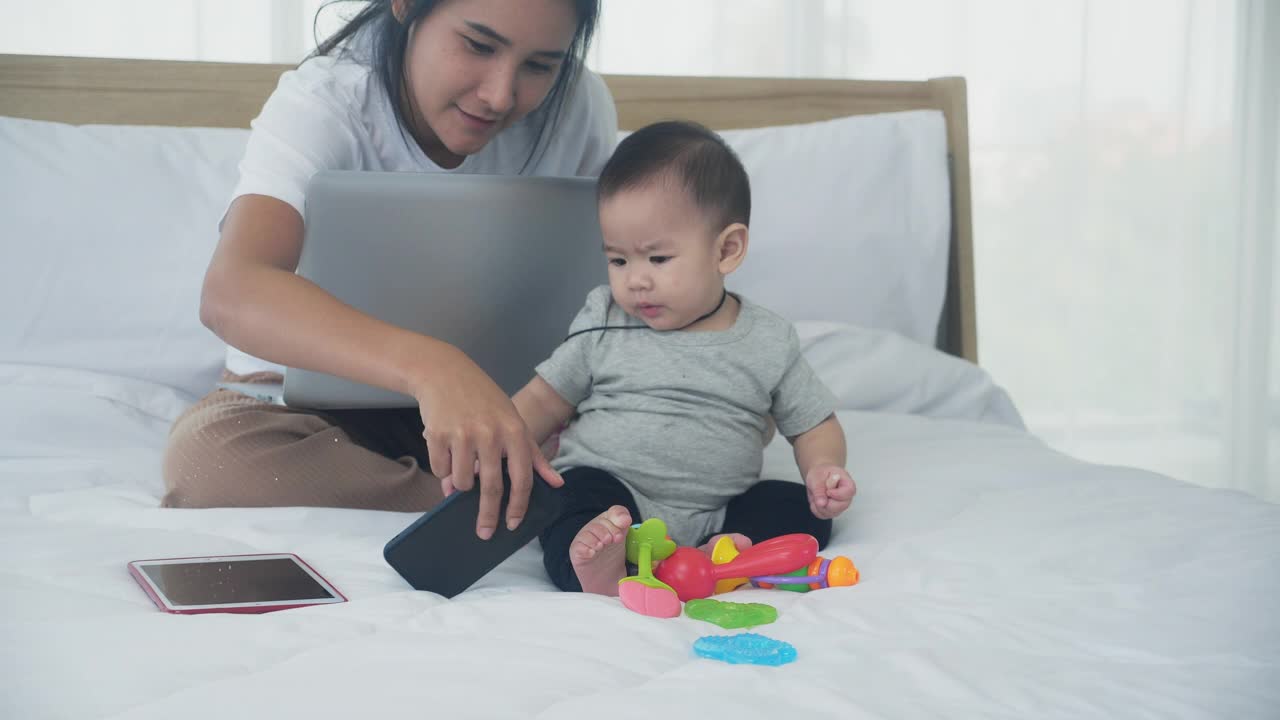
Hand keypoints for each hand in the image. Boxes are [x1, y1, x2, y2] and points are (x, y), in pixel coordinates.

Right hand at [412, 347, 563, 539]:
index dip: (519, 506)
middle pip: (491, 489)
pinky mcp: (437, 434)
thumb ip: (535, 455)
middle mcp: (491, 434)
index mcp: (515, 432)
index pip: (522, 479)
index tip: (513, 524)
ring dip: (459, 484)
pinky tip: (446, 450)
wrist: (445, 372)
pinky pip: (440, 469)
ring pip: (461, 482)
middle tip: (485, 533)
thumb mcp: (515, 420)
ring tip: (461, 465)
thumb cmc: (484, 399)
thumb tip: (557, 484)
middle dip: (488, 516)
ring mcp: (463, 434)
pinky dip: (442, 468)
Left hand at [804, 464, 855, 519]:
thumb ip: (819, 489)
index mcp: (847, 484)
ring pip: (830, 513)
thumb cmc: (821, 474)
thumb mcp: (817, 477)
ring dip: (819, 505)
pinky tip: (817, 500)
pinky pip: (822, 515)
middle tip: (820, 491)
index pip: (849, 492)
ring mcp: (840, 507)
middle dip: (826, 501)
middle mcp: (846, 497)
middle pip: (840, 506)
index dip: (837, 494)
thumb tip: (821, 503)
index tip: (828, 491)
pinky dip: (815, 508)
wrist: (818, 478)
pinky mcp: (832, 512)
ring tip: (818, 494)